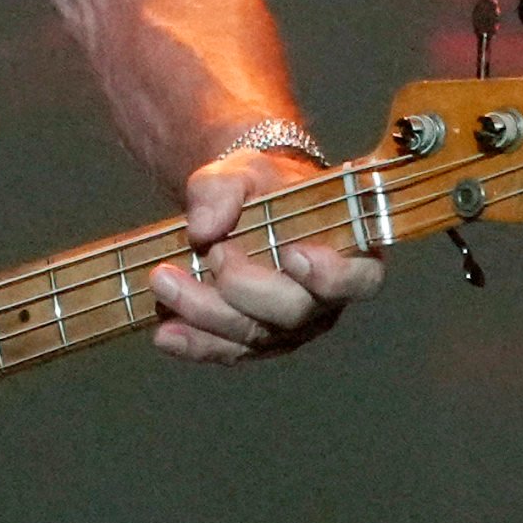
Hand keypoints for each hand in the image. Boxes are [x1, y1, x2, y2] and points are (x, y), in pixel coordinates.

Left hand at [149, 149, 382, 363]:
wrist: (241, 208)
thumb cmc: (262, 188)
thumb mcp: (244, 172)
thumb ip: (224, 190)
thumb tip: (203, 228)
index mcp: (347, 256)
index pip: (358, 279)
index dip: (331, 275)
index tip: (293, 253)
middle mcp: (324, 303)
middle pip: (292, 312)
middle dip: (244, 287)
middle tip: (212, 252)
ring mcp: (288, 329)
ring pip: (252, 336)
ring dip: (204, 313)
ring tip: (164, 282)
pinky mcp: (252, 342)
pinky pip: (225, 350)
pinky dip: (193, 344)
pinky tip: (163, 333)